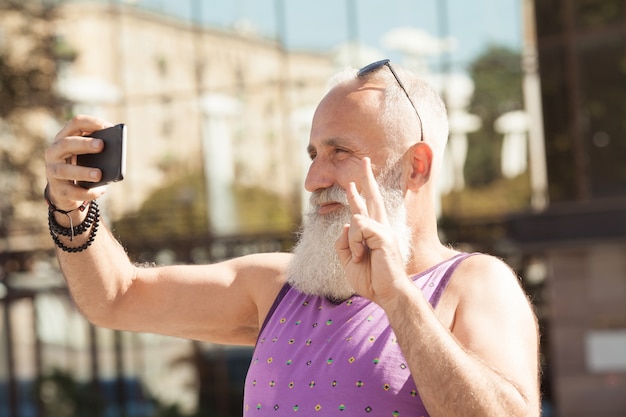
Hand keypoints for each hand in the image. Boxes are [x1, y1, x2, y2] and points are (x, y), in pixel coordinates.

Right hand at [44, 115, 110, 210]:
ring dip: (83, 171)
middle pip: (66, 144)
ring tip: (99, 175)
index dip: (91, 123)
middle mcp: (54, 152)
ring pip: (64, 170)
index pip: (75, 123)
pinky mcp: (58, 189)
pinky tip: (101, 191)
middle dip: (84, 144)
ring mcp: (53, 171)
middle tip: (102, 145)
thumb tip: (117, 152)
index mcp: (65, 138)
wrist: (65, 192)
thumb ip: (99, 151)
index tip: (108, 127)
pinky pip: (72, 191)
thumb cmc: (81, 167)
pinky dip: (87, 192)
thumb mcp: (88, 156)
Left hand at [335, 157, 409, 305]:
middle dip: (368, 178)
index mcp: (374, 233)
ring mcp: (384, 230)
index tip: (354, 183)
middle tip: (366, 160)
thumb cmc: (372, 280)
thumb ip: (343, 243)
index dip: (359, 194)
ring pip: (356, 218)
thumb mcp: (348, 261)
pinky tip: (361, 255)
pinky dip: (354, 244)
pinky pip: (358, 228)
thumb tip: (345, 225)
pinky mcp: (383, 235)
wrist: (389, 294)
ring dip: (351, 243)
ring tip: (360, 258)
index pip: (366, 208)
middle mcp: (381, 227)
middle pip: (373, 197)